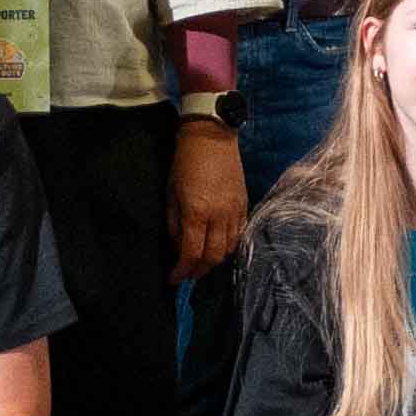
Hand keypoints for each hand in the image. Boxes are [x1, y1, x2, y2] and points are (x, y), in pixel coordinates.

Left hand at [168, 119, 249, 278]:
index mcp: (196, 213)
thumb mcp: (171, 193)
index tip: (174, 278)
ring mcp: (235, 211)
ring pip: (229, 248)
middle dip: (198, 270)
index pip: (191, 253)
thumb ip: (174, 222)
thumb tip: (178, 244)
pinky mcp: (245, 204)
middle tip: (187, 273)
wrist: (211, 137)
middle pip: (213, 257)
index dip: (182, 270)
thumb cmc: (185, 163)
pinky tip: (219, 245)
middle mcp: (219, 216)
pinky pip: (240, 233)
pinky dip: (229, 245)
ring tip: (202, 261)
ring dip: (214, 260)